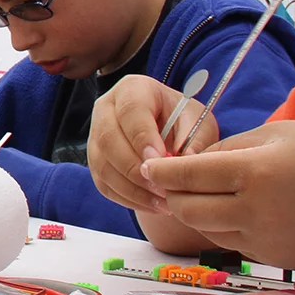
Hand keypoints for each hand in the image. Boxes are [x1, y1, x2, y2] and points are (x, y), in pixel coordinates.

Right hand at [88, 76, 221, 214]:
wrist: (172, 132)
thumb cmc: (185, 122)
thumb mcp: (198, 122)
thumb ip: (194, 140)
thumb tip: (184, 164)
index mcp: (133, 89)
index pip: (131, 111)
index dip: (143, 138)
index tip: (160, 160)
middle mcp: (106, 109)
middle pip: (108, 139)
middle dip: (135, 169)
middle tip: (163, 188)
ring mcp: (96, 136)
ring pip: (103, 165)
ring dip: (132, 189)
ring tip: (163, 203)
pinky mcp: (96, 162)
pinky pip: (104, 184)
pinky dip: (128, 199)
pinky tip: (153, 205)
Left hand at [140, 121, 294, 267]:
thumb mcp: (282, 134)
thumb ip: (231, 148)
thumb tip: (191, 162)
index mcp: (256, 171)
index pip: (187, 174)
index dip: (160, 170)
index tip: (147, 165)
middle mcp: (255, 210)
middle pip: (187, 207)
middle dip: (171, 193)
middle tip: (167, 180)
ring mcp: (263, 240)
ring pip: (204, 227)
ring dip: (195, 210)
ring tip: (199, 193)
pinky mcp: (272, 259)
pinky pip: (231, 241)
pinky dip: (223, 225)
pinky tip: (235, 209)